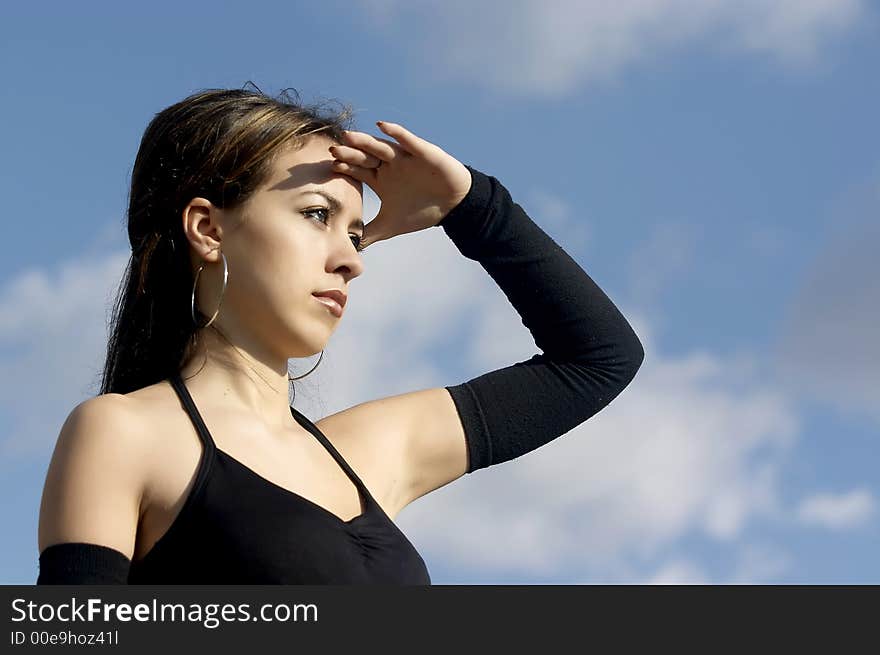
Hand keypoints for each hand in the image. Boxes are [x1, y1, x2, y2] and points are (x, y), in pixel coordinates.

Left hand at [328, 121, 471, 249]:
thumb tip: (349, 248)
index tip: (329, 167)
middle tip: (333, 149)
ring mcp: (404, 157)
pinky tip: (382, 126)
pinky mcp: (422, 152)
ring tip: (349, 136)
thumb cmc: (422, 211)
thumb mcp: (390, 226)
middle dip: (350, 153)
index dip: (345, 168)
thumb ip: (369, 234)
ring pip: (381, 146)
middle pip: (364, 156)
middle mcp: (389, 164)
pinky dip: (396, 133)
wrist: (454, 206)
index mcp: (380, 178)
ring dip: (366, 141)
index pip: (357, 170)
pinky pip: (407, 140)